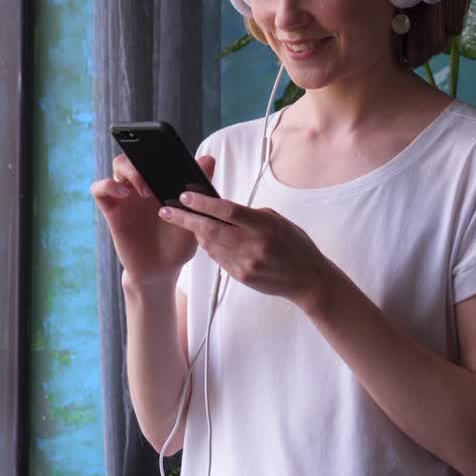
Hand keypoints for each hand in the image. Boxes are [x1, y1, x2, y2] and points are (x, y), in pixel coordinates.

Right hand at [91, 153, 216, 286]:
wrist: (163, 270)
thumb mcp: (195, 216)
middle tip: (157, 178)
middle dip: (144, 158)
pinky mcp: (113, 211)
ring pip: (118, 166)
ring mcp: (126, 197)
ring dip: (130, 171)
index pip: (155, 154)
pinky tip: (123, 194)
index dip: (158, 146)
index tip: (169, 151)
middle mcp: (142, 186)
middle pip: (135, 154)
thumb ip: (200, 188)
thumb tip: (208, 159)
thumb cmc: (179, 242)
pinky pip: (100, 189)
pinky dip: (108, 185)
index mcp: (162, 183)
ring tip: (145, 190)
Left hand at [156, 191, 334, 308]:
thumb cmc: (295, 245)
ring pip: (210, 245)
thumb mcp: (277, 221)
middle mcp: (253, 245)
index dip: (203, 203)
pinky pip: (218, 259)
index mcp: (264, 225)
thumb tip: (222, 208)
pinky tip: (208, 240)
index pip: (227, 210)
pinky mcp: (241, 276)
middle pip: (210, 229)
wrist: (307, 279)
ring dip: (196, 233)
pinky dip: (210, 248)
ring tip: (186, 222)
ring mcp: (246, 263)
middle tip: (167, 211)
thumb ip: (250, 215)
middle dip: (185, 219)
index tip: (185, 196)